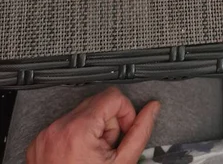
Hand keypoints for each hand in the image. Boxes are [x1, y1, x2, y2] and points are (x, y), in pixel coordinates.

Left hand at [27, 87, 159, 163]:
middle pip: (97, 103)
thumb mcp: (123, 163)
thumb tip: (152, 108)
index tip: (123, 132)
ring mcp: (46, 134)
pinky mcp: (39, 141)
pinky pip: (65, 125)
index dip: (125, 113)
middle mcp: (59, 128)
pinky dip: (75, 136)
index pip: (113, 96)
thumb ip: (140, 131)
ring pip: (81, 113)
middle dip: (108, 124)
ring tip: (91, 155)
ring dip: (92, 130)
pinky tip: (78, 156)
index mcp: (79, 129)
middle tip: (106, 150)